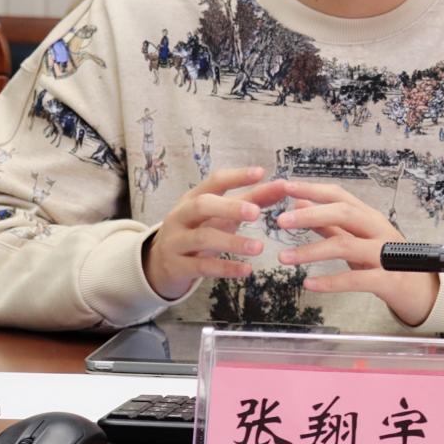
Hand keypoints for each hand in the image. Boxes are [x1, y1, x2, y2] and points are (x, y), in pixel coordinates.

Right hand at [141, 165, 271, 300]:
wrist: (160, 264)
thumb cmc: (198, 229)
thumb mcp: (220, 213)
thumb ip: (252, 199)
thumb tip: (283, 186)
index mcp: (193, 197)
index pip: (214, 181)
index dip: (237, 176)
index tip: (261, 173)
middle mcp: (180, 216)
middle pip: (202, 206)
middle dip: (229, 207)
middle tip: (256, 212)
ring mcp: (175, 242)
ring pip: (203, 238)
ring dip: (233, 242)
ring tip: (259, 247)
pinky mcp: (176, 267)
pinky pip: (202, 267)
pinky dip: (225, 268)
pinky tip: (247, 270)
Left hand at [275, 178, 436, 326]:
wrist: (419, 288)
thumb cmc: (384, 259)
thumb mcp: (357, 238)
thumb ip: (330, 224)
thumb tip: (300, 204)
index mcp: (368, 216)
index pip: (339, 195)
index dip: (313, 189)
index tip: (286, 186)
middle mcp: (377, 229)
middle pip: (344, 213)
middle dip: (311, 215)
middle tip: (281, 220)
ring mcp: (384, 254)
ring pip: (346, 245)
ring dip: (312, 250)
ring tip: (284, 258)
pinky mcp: (386, 279)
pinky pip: (355, 279)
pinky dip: (330, 281)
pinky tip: (309, 283)